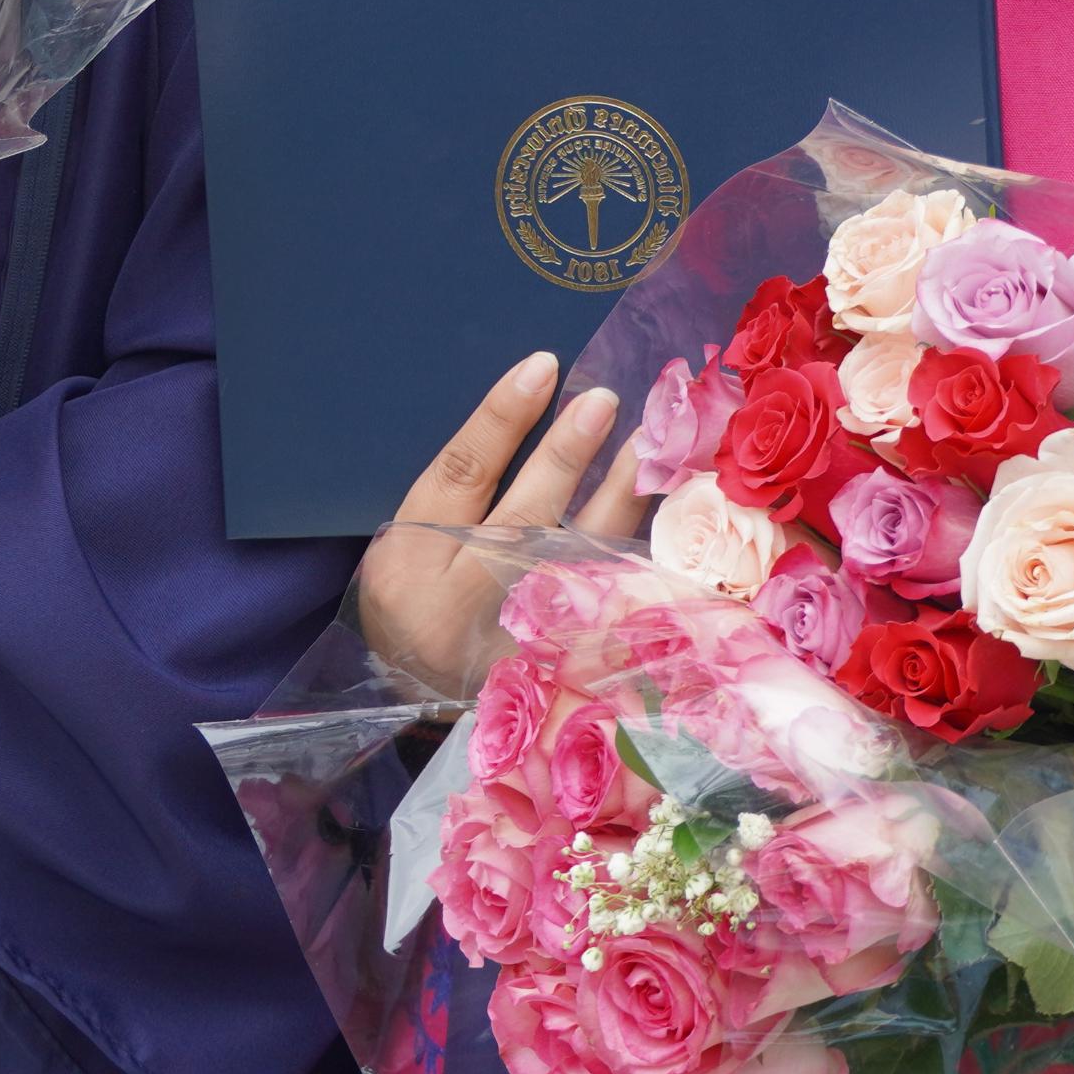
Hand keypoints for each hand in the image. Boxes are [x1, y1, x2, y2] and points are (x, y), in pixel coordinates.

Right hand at [356, 354, 642, 696]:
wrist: (425, 706)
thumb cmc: (419, 605)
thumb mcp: (408, 550)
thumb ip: (456, 496)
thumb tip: (528, 413)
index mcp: (414, 565)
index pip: (461, 473)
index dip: (501, 417)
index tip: (542, 366)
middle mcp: (465, 603)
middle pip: (524, 514)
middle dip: (565, 453)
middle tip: (601, 400)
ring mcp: (520, 640)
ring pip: (578, 558)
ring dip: (616, 496)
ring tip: (646, 444)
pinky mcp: (565, 665)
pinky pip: (610, 603)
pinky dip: (639, 557)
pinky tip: (666, 516)